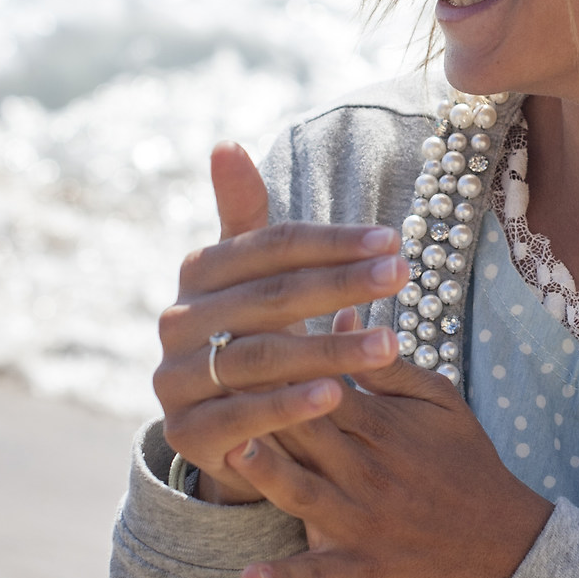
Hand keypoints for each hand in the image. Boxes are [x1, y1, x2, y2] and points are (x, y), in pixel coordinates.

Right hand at [153, 142, 409, 505]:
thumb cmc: (250, 331)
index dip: (330, 243)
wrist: (218, 424)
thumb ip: (244, 214)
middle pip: (270, 299)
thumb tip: (225, 144)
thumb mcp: (250, 275)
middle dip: (341, 286)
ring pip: (261, 358)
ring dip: (328, 350)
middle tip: (402, 277)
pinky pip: (242, 416)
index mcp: (197, 273)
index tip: (391, 241)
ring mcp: (176, 380)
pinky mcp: (186, 433)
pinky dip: (288, 405)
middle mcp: (177, 322)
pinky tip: (337, 396)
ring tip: (389, 345)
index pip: (269, 246)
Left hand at [226, 353, 554, 577]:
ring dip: (268, 474)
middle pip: (305, 432)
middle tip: (218, 377)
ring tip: (232, 451)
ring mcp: (359, 523)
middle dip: (263, 405)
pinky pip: (313, 575)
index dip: (284, 360)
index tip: (243, 336)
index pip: (324, 384)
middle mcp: (366, 472)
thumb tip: (341, 317)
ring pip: (302, 495)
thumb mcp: (439, 402)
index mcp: (383, 426)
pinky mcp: (356, 569)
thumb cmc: (466, 462)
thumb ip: (387, 366)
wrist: (502, 545)